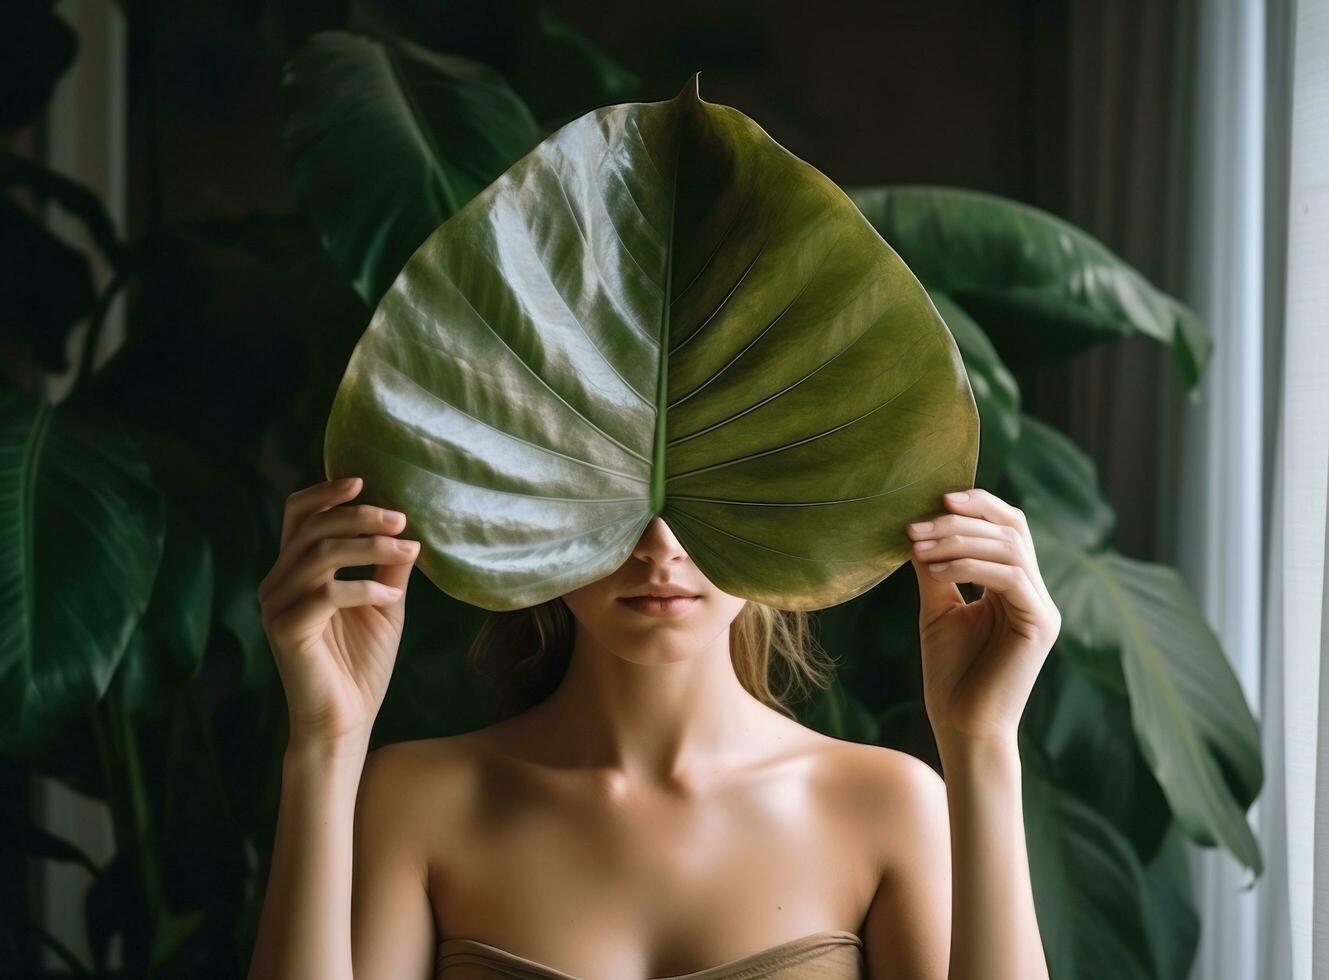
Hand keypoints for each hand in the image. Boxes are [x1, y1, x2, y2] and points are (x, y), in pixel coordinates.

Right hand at [258, 476, 419, 745]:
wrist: (346, 721)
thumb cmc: (362, 663)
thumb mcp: (383, 603)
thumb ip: (388, 565)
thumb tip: (408, 526)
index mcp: (295, 571)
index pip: (297, 514)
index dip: (325, 492)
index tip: (364, 481)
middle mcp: (278, 583)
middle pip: (312, 527)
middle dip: (360, 516)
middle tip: (401, 519)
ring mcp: (277, 606)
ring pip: (319, 555)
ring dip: (370, 547)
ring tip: (408, 549)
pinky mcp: (285, 631)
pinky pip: (325, 594)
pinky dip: (363, 588)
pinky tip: (390, 594)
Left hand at [907, 487, 1059, 748]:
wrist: (962, 725)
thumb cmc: (951, 673)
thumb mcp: (937, 608)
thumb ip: (935, 568)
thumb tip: (917, 525)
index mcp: (1014, 586)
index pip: (1007, 526)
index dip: (977, 504)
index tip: (934, 497)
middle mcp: (1034, 592)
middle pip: (1011, 528)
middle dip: (959, 520)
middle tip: (914, 526)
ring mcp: (1042, 608)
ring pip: (1010, 547)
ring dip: (959, 540)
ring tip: (918, 548)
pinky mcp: (1041, 624)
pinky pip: (1011, 576)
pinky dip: (971, 565)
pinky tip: (937, 571)